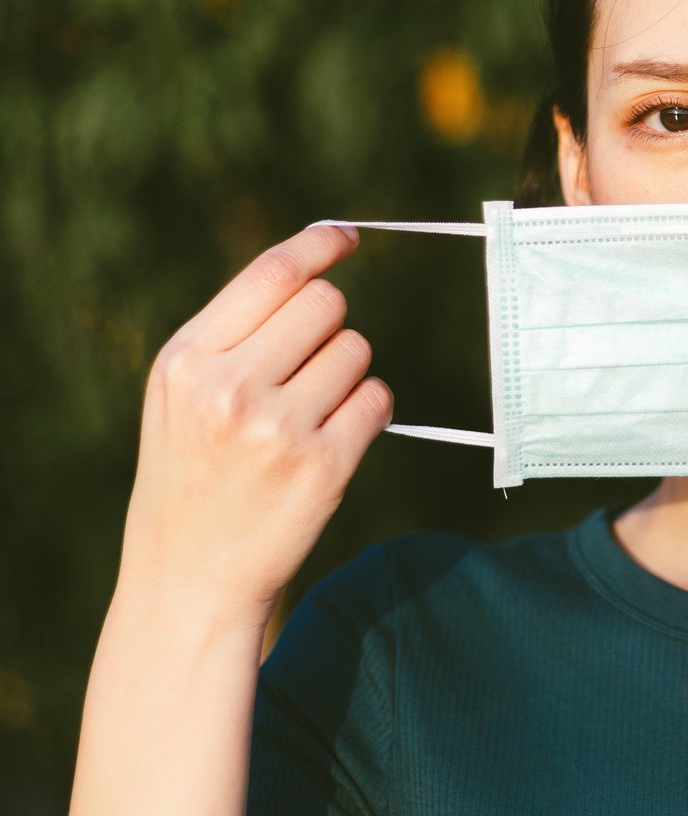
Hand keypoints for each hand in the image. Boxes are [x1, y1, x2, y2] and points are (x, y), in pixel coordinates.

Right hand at [116, 225, 391, 628]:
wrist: (191, 577)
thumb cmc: (192, 471)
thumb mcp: (182, 394)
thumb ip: (236, 331)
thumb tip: (316, 263)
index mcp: (186, 360)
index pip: (272, 274)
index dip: (319, 246)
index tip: (347, 238)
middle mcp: (229, 388)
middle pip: (327, 304)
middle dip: (328, 327)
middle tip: (303, 370)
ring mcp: (279, 429)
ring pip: (357, 350)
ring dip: (346, 374)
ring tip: (305, 416)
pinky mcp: (324, 466)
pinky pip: (377, 399)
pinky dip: (366, 411)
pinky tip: (330, 442)